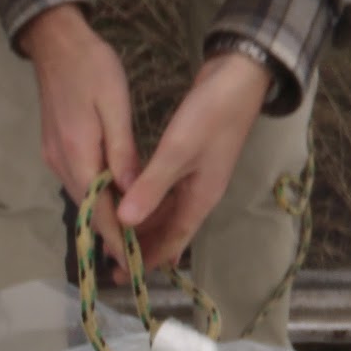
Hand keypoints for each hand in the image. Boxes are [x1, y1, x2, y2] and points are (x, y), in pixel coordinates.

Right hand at [18, 5, 138, 276]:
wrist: (55, 43)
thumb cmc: (91, 67)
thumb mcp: (115, 106)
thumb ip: (123, 151)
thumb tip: (131, 191)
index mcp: (78, 154)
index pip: (98, 211)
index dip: (117, 240)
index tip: (134, 263)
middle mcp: (61, 163)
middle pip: (89, 211)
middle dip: (112, 236)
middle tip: (138, 259)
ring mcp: (55, 157)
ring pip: (82, 199)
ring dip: (105, 219)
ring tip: (132, 238)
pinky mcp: (56, 150)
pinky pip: (79, 183)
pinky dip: (97, 199)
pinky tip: (114, 202)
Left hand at [115, 51, 270, 275]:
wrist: (239, 76)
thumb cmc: (212, 114)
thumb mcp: (178, 151)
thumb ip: (151, 187)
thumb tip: (125, 221)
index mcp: (200, 198)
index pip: (171, 241)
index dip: (147, 259)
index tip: (123, 275)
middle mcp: (199, 194)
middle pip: (168, 231)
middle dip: (142, 247)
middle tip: (111, 261)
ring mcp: (195, 178)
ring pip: (165, 212)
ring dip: (143, 225)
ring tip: (116, 236)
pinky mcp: (189, 160)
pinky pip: (165, 193)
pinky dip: (148, 201)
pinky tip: (131, 201)